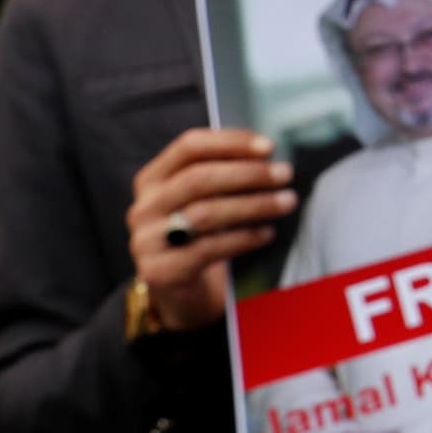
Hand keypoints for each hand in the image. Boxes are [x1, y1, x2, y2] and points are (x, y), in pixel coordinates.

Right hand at [127, 127, 296, 332]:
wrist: (179, 290)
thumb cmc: (201, 234)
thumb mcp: (204, 201)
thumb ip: (223, 176)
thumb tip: (268, 156)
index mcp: (152, 179)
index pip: (189, 148)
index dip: (230, 142)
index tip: (269, 146)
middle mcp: (144, 206)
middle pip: (198, 179)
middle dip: (247, 173)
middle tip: (285, 174)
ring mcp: (146, 240)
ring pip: (204, 214)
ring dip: (253, 204)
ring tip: (287, 201)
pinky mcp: (159, 271)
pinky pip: (207, 249)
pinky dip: (243, 238)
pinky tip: (267, 233)